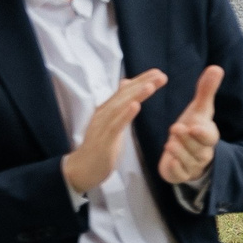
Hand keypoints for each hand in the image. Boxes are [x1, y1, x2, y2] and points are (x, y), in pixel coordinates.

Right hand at [59, 71, 166, 195]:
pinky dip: (125, 115)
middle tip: (161, 75)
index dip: (140, 81)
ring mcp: (102, 126)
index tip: (159, 72)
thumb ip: (119, 105)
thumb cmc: (100, 146)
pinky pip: (115, 125)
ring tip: (150, 86)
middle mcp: (103, 114)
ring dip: (135, 95)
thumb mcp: (112, 123)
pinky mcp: (103, 140)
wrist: (82, 169)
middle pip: (124, 95)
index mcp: (107, 110)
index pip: (125, 92)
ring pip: (119, 107)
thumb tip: (126, 85)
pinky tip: (136, 106)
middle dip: (142, 84)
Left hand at [158, 66, 222, 186]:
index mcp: (209, 137)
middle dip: (186, 140)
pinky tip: (168, 161)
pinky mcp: (180, 175)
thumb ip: (206, 90)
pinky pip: (179, 175)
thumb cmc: (194, 128)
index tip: (193, 126)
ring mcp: (192, 165)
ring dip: (178, 152)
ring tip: (169, 143)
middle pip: (198, 149)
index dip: (202, 133)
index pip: (210, 137)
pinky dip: (175, 169)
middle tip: (175, 129)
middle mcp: (203, 153)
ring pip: (187, 161)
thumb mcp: (199, 110)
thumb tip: (216, 68)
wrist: (188, 152)